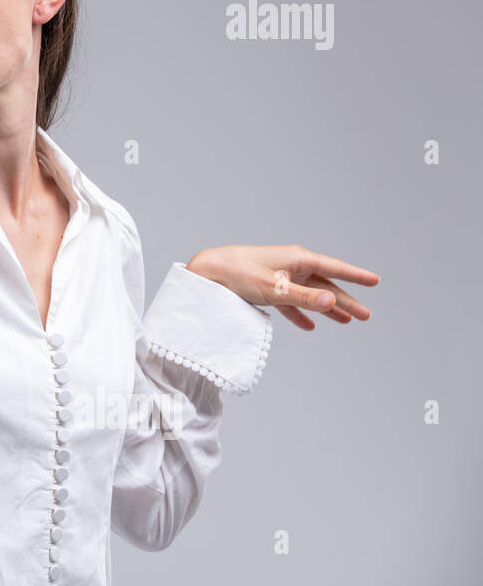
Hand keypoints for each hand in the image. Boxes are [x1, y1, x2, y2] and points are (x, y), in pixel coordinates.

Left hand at [185, 244, 379, 331]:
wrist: (208, 272)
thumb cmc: (239, 275)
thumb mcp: (274, 289)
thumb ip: (304, 297)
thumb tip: (333, 301)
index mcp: (297, 259)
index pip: (333, 268)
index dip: (355, 275)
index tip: (376, 280)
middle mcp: (291, 265)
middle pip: (325, 285)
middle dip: (346, 300)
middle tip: (366, 316)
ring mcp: (279, 276)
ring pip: (310, 295)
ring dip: (327, 309)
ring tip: (346, 321)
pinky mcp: (266, 289)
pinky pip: (290, 303)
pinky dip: (300, 314)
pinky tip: (310, 326)